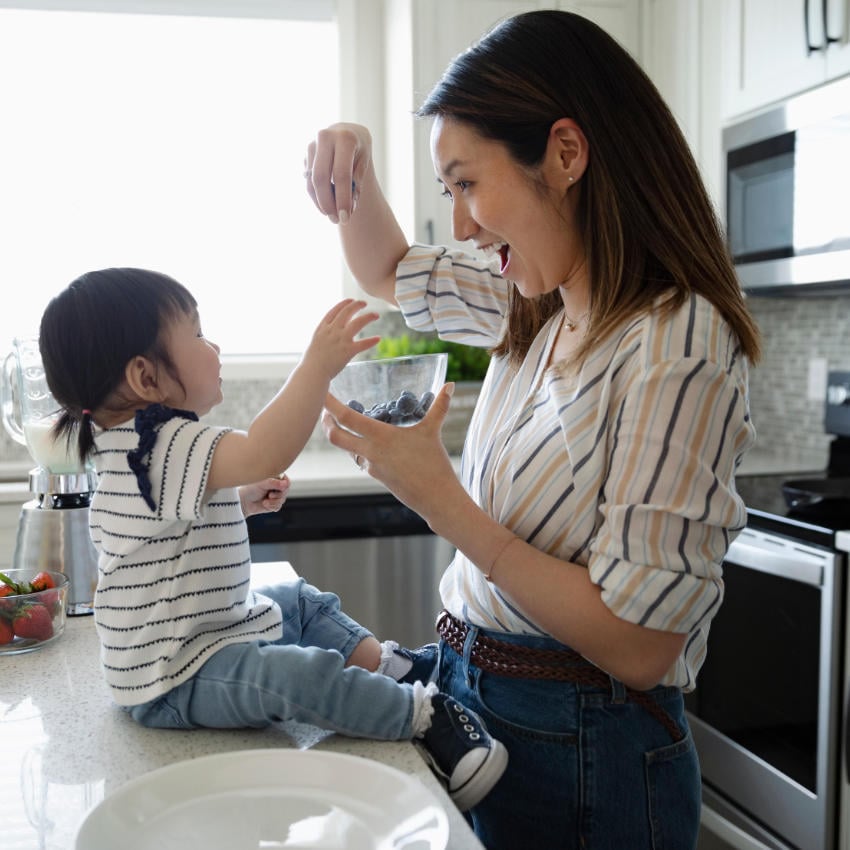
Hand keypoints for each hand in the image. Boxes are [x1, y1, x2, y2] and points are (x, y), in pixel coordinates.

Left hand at [240, 474, 290, 517]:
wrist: (244, 501)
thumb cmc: (250, 489)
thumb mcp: (262, 484)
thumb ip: (274, 483)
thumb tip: (286, 484)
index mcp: (275, 477)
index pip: (286, 481)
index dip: (284, 486)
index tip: (278, 488)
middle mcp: (277, 486)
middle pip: (286, 491)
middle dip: (277, 495)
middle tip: (269, 494)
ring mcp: (276, 495)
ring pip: (282, 500)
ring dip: (273, 502)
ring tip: (264, 500)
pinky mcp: (274, 504)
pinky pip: (278, 506)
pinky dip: (271, 506)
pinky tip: (264, 504)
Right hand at [302, 299, 379, 381]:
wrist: (312, 372)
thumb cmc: (312, 361)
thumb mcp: (316, 342)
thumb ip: (325, 334)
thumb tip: (333, 330)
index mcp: (323, 328)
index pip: (335, 311)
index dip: (344, 304)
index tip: (351, 300)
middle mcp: (332, 331)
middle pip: (347, 312)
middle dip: (357, 305)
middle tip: (364, 303)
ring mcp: (340, 340)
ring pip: (358, 323)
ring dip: (368, 317)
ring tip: (376, 315)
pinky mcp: (348, 351)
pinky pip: (363, 344)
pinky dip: (371, 341)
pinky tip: (378, 338)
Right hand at [304, 123, 372, 223]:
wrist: (346, 133)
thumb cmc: (358, 151)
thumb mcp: (364, 163)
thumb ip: (357, 183)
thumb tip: (348, 208)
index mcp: (344, 138)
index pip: (341, 173)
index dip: (343, 198)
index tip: (346, 218)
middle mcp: (325, 138)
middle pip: (320, 177)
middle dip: (327, 203)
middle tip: (337, 221)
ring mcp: (311, 145)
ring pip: (311, 182)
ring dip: (321, 203)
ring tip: (334, 216)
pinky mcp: (305, 155)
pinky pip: (308, 182)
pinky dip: (317, 197)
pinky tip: (327, 205)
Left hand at [322, 383, 461, 523]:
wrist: (435, 498)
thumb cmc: (434, 464)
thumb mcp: (433, 431)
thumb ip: (439, 406)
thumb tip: (450, 385)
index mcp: (381, 437)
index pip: (347, 418)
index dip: (331, 405)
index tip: (323, 393)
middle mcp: (371, 452)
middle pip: (336, 437)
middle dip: (326, 423)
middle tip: (324, 411)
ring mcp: (372, 467)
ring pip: (348, 449)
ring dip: (343, 437)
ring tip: (344, 424)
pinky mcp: (377, 476)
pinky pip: (362, 460)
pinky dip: (360, 449)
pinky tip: (368, 444)